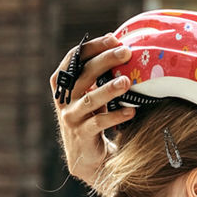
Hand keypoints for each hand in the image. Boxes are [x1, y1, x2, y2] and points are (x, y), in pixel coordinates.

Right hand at [48, 34, 135, 185]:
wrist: (88, 158)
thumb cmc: (93, 120)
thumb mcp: (93, 96)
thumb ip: (98, 78)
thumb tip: (121, 49)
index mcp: (64, 84)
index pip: (73, 59)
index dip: (91, 47)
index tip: (112, 38)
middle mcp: (64, 99)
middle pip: (83, 74)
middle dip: (105, 60)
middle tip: (126, 52)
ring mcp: (71, 117)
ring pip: (90, 99)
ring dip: (110, 88)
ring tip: (127, 81)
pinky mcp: (82, 134)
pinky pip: (99, 122)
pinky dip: (116, 116)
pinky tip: (132, 111)